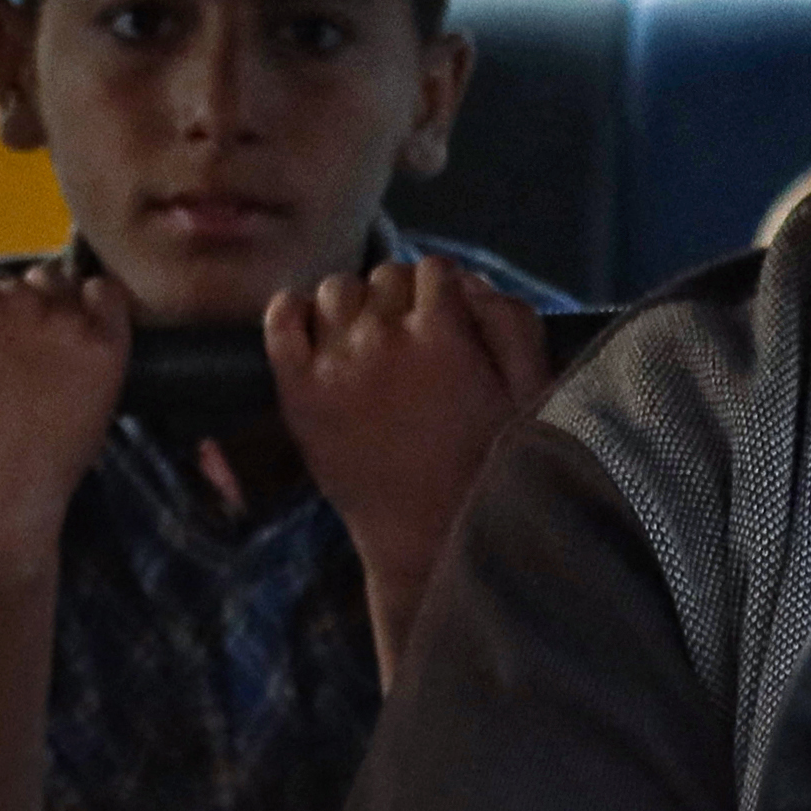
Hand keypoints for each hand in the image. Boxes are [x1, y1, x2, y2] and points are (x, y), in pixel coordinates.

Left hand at [268, 257, 551, 671]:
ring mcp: (335, 365)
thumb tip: (468, 280)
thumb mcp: (529, 391)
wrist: (427, 539)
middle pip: (386, 277)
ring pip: (336, 289)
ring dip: (356, 306)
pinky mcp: (299, 393)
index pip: (435, 270)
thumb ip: (510, 321)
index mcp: (444, 334)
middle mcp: (384, 340)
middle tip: (413, 343)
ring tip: (370, 343)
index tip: (447, 324)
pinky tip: (317, 330)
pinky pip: (281, 319)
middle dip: (403, 301)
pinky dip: (293, 310)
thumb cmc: (489, 468)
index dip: (444, 295)